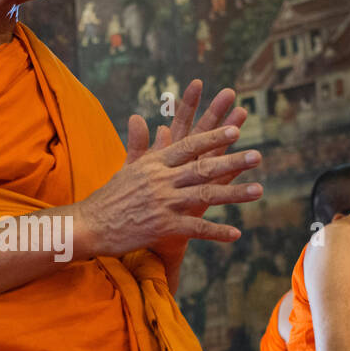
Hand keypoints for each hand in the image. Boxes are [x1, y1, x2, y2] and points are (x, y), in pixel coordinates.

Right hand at [78, 80, 260, 258]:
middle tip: (257, 155)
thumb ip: (138, 144)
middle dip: (233, 160)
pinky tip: (236, 233)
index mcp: (155, 163)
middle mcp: (161, 179)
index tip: (235, 129)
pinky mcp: (163, 226)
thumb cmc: (109, 196)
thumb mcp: (125, 167)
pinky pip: (196, 228)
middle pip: (203, 167)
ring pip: (206, 195)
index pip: (189, 145)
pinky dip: (217, 231)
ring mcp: (163, 202)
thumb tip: (137, 117)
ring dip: (235, 194)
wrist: (89, 224)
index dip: (213, 137)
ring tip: (259, 190)